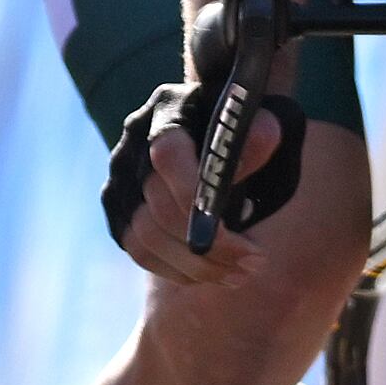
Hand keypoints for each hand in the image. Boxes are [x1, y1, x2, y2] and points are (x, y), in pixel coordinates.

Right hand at [103, 75, 302, 284]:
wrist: (214, 128)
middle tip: (256, 263)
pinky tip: (211, 273)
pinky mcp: (118, 208)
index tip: (245, 242)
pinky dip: (175, 269)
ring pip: (144, 237)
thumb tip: (267, 133)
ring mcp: (120, 177)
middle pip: (158, 208)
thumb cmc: (242, 128)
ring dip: (195, 267)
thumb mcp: (256, 125)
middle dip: (211, 248)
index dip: (197, 199)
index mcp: (167, 110)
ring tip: (239, 275)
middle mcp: (133, 143)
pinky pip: (138, 249)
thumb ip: (257, 135)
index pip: (168, 155)